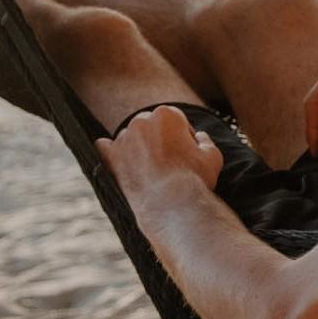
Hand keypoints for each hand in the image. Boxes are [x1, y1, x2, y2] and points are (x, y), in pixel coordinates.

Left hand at [95, 105, 222, 217]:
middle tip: (168, 160)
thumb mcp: (213, 155)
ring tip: (149, 168)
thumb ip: (205, 141)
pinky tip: (111, 153)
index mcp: (167, 114)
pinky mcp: (111, 158)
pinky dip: (108, 150)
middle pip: (151, 125)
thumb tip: (199, 137)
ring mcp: (124, 139)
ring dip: (138, 146)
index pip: (176, 119)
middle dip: (159, 138)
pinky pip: (104, 147)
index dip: (183, 136)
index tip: (186, 152)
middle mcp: (142, 120)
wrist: (171, 204)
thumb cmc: (195, 178)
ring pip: (131, 137)